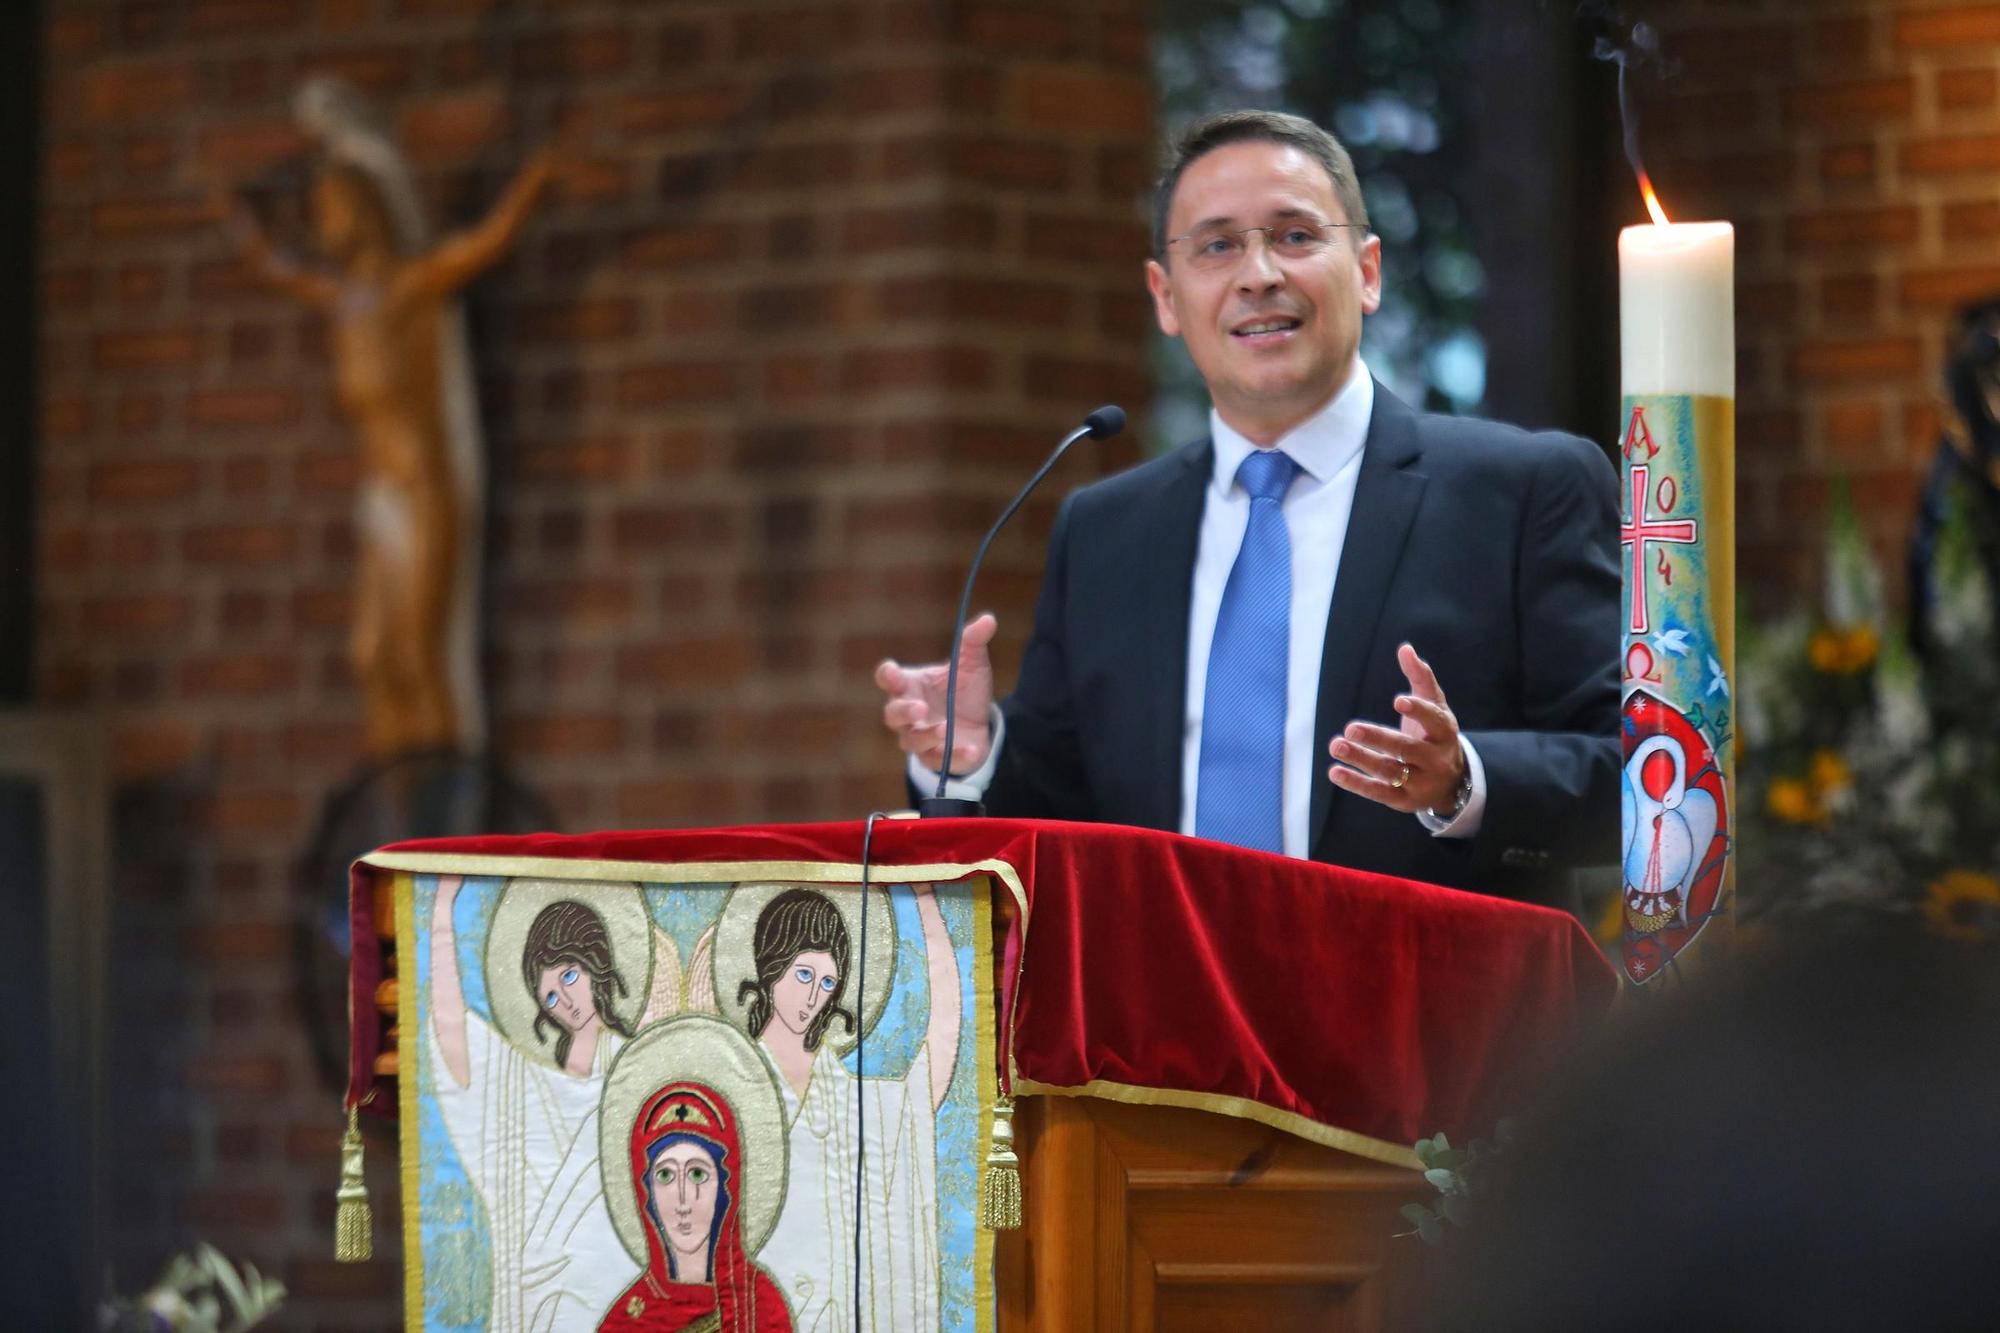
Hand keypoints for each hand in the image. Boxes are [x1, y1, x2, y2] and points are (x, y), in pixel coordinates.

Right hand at [874, 613, 997, 775]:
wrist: (980, 723)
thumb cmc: (964, 690)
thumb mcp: (971, 664)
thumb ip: (973, 641)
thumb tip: (988, 620)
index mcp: (910, 685)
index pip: (887, 678)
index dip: (887, 676)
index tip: (894, 672)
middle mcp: (909, 713)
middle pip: (892, 715)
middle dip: (904, 711)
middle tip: (920, 707)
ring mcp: (920, 737)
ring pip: (911, 742)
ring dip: (926, 736)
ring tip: (944, 728)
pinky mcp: (936, 758)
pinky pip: (939, 761)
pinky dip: (955, 756)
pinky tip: (972, 749)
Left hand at [1327, 643, 1465, 813]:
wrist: (1452, 783)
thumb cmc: (1435, 734)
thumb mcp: (1435, 706)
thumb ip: (1420, 678)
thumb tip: (1405, 649)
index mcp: (1444, 732)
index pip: (1434, 721)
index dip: (1418, 711)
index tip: (1398, 701)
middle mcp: (1435, 759)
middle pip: (1406, 749)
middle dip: (1378, 738)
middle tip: (1351, 728)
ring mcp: (1420, 782)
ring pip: (1390, 771)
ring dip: (1361, 759)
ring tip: (1336, 744)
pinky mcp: (1404, 801)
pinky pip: (1379, 793)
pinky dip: (1356, 783)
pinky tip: (1335, 771)